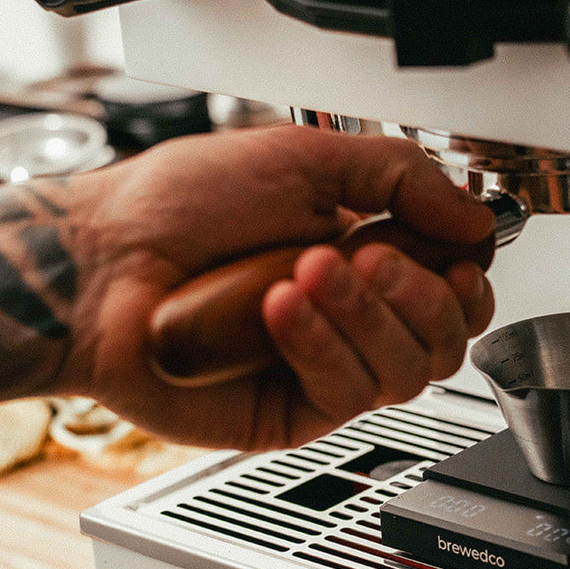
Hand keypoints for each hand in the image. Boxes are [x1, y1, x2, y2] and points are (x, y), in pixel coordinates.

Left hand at [61, 124, 496, 449]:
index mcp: (363, 254)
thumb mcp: (301, 158)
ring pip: (408, 371)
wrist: (96, 264)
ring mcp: (322, 366)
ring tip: (308, 272)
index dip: (467, 279)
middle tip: (369, 257)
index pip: (455, 288)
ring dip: (366, 314)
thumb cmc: (173, 208)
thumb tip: (472, 212)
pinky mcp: (292, 410)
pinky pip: (348, 392)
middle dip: (420, 294)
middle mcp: (350, 316)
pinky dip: (323, 343)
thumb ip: (400, 175)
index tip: (455, 256)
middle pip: (447, 338)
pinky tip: (282, 309)